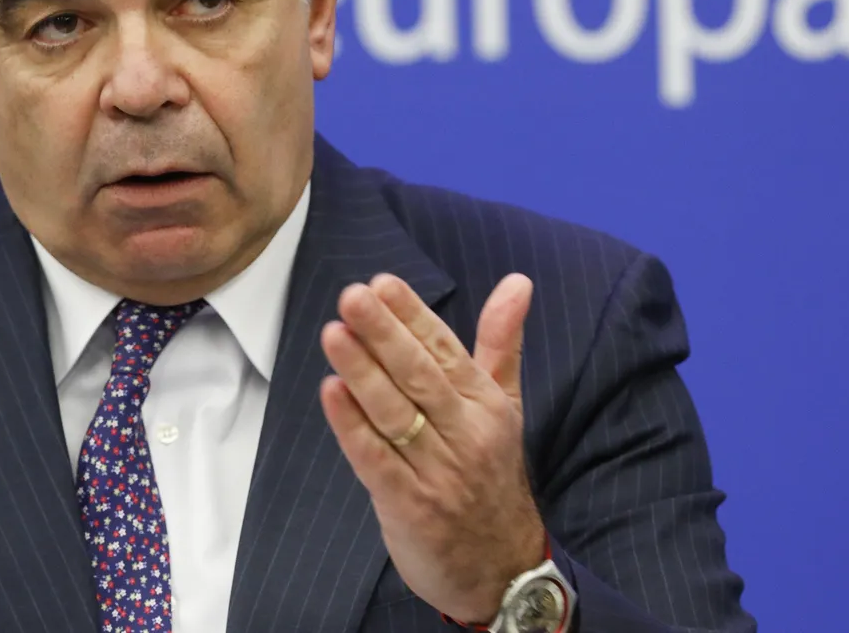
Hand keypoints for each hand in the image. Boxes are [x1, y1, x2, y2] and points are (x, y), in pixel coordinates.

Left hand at [318, 272, 544, 623]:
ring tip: (334, 333)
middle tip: (352, 296)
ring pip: (396, 413)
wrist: (502, 568)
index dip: (412, 316)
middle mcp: (465, 434)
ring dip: (362, 372)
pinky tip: (331, 393)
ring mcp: (437, 471)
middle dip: (384, 333)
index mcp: (485, 405)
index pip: (445, 351)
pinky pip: (377, 459)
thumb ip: (501, 343)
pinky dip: (352, 426)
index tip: (382, 282)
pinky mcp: (410, 505)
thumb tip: (517, 281)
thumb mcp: (504, 406)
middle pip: (419, 376)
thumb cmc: (491, 475)